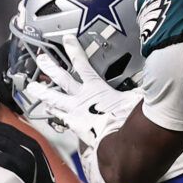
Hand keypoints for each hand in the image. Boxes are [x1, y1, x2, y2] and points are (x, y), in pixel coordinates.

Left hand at [12, 33, 137, 148]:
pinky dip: (54, 112)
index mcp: (96, 89)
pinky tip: (49, 109)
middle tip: (40, 58)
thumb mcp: (137, 99)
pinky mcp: (73, 126)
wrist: (119, 143)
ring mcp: (75, 112)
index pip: (83, 64)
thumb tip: (150, 83)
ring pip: (54, 98)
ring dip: (42, 92)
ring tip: (31, 86)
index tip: (67, 39)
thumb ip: (138, 90)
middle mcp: (82, 98)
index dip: (75, 51)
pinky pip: (60, 116)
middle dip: (50, 67)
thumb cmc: (129, 121)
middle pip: (61, 79)